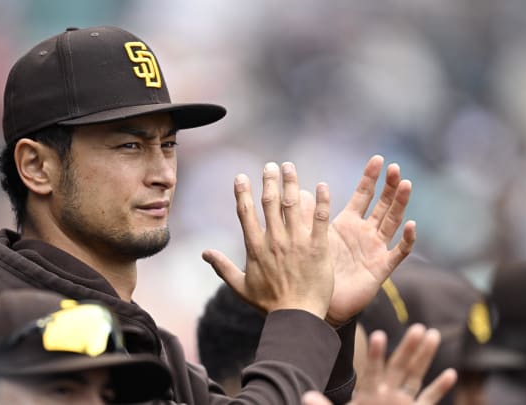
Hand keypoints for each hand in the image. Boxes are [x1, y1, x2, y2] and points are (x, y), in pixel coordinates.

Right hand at [202, 161, 333, 317]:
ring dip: (291, 182)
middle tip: (271, 165)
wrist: (296, 317)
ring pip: (292, 205)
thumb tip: (204, 253)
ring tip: (289, 166)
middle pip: (270, 202)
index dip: (242, 192)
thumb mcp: (241, 287)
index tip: (241, 176)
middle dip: (269, 180)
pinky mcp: (318, 248)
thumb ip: (222, 267)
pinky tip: (322, 185)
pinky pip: (320, 219)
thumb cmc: (269, 304)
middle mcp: (274, 240)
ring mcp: (297, 242)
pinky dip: (321, 201)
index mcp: (256, 247)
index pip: (246, 212)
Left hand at [301, 325, 456, 404]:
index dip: (375, 355)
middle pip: (399, 367)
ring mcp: (402, 403)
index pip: (372, 372)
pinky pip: (429, 399)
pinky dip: (439, 389)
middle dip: (408, 347)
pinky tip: (450, 373)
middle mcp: (386, 394)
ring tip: (432, 333)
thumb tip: (306, 397)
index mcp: (368, 394)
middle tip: (418, 326)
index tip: (378, 335)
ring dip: (425, 357)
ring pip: (416, 376)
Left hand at [318, 155, 415, 323]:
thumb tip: (299, 190)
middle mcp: (365, 233)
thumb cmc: (313, 270)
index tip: (377, 159)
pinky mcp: (380, 268)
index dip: (371, 177)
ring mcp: (375, 249)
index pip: (363, 195)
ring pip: (392, 222)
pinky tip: (411, 226)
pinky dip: (406, 240)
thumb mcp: (310, 237)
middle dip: (390, 186)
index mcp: (348, 223)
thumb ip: (307, 215)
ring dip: (400, 205)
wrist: (317, 303)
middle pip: (382, 204)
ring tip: (406, 185)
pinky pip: (397, 253)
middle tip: (395, 168)